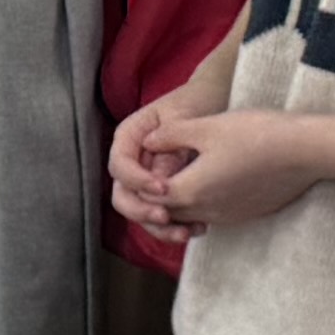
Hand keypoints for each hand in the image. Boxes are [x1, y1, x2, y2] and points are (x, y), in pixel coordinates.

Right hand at [108, 100, 203, 239]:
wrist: (214, 101)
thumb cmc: (196, 103)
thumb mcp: (183, 118)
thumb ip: (169, 144)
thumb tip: (160, 178)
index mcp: (129, 137)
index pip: (119, 165)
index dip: (136, 180)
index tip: (163, 188)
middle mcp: (133, 162)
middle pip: (122, 195)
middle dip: (141, 210)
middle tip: (166, 216)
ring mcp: (146, 180)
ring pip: (140, 211)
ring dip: (158, 228)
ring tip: (185, 232)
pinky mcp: (164, 193)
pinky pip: (162, 214)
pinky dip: (175, 226)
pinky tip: (198, 228)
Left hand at [150, 108, 334, 233]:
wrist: (304, 152)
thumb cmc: (256, 135)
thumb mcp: (207, 128)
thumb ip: (171, 136)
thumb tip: (147, 141)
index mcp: (190, 190)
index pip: (149, 196)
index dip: (141, 180)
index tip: (142, 161)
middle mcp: (205, 211)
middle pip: (166, 211)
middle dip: (155, 195)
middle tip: (154, 170)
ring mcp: (227, 216)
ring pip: (188, 216)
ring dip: (178, 201)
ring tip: (178, 176)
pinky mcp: (244, 215)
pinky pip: (211, 214)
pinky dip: (201, 204)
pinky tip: (208, 182)